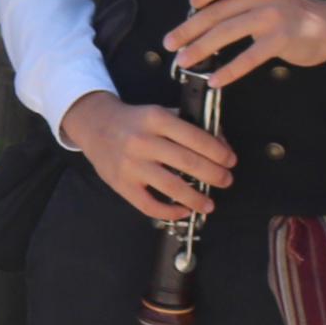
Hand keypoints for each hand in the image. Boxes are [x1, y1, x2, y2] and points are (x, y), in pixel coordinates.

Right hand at [67, 93, 234, 224]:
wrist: (95, 125)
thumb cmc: (135, 121)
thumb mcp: (160, 113)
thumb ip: (187, 126)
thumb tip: (220, 145)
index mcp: (156, 118)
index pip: (195, 137)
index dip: (218, 151)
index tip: (230, 160)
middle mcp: (143, 141)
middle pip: (188, 162)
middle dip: (214, 175)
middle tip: (226, 180)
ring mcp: (131, 165)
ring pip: (172, 186)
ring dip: (197, 198)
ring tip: (210, 204)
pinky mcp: (121, 184)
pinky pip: (149, 205)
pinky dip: (170, 211)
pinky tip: (183, 211)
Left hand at [164, 0, 325, 88]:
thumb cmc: (285, 13)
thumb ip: (235, 1)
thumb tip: (195, 21)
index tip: (189, 6)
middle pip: (218, 11)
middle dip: (189, 29)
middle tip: (170, 43)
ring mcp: (272, 15)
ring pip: (227, 32)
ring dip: (201, 48)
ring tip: (184, 61)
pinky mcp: (280, 39)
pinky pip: (248, 57)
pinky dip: (229, 70)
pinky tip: (215, 80)